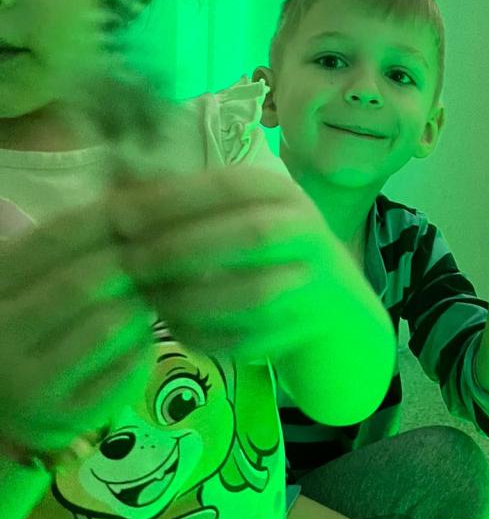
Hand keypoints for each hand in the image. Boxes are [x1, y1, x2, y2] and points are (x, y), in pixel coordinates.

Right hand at [0, 201, 154, 457]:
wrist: (4, 407)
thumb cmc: (29, 321)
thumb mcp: (33, 276)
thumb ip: (70, 238)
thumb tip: (131, 186)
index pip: (51, 240)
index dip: (101, 217)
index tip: (139, 205)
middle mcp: (0, 340)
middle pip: (85, 281)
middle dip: (130, 260)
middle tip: (160, 250)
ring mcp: (32, 385)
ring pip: (112, 324)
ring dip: (140, 302)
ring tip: (145, 294)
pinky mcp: (68, 416)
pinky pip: (128, 367)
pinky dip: (144, 344)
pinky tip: (137, 337)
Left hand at [108, 162, 384, 363]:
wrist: (337, 309)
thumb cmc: (269, 251)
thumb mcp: (242, 212)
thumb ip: (190, 199)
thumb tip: (121, 181)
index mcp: (286, 195)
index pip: (231, 187)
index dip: (176, 198)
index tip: (124, 214)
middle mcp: (308, 233)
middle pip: (248, 235)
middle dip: (182, 248)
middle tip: (131, 262)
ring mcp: (313, 284)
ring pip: (251, 293)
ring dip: (191, 297)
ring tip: (149, 298)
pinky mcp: (304, 331)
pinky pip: (250, 337)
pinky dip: (208, 334)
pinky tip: (174, 327)